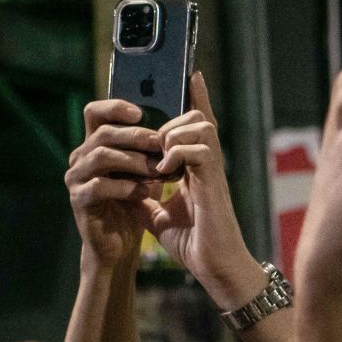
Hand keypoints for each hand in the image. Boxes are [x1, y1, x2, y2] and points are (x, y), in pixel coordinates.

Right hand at [66, 99, 162, 266]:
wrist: (119, 243)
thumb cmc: (134, 201)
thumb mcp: (144, 170)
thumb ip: (151, 148)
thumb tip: (177, 123)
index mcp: (93, 144)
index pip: (95, 112)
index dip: (115, 106)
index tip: (140, 112)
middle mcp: (80, 157)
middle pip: (104, 133)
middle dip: (135, 136)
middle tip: (161, 143)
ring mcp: (76, 177)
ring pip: (101, 156)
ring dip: (134, 161)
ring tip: (157, 169)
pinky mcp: (78, 199)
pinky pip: (100, 186)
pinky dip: (126, 187)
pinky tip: (145, 193)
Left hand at [146, 72, 265, 300]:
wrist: (214, 267)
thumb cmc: (194, 244)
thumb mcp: (159, 217)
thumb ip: (147, 198)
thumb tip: (128, 189)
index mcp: (197, 169)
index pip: (196, 126)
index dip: (196, 99)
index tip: (192, 74)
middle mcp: (208, 165)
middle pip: (199, 118)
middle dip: (173, 122)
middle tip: (157, 145)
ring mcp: (213, 172)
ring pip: (201, 126)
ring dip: (175, 136)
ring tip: (161, 160)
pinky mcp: (213, 183)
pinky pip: (199, 149)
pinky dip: (178, 153)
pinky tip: (165, 172)